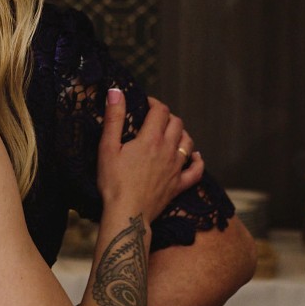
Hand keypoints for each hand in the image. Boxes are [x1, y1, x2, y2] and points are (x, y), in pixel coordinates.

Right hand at [97, 89, 202, 220]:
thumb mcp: (107, 147)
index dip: (154, 103)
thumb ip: (114, 118)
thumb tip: (116, 91)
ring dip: (181, 133)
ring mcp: (176, 168)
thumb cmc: (113, 181)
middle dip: (167, 116)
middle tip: (154, 118)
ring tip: (170, 132)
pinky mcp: (179, 185)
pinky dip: (197, 160)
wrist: (127, 213)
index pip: (160, 111)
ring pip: (188, 142)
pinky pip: (196, 170)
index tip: (145, 103)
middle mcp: (168, 150)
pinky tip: (194, 155)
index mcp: (151, 139)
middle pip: (177, 123)